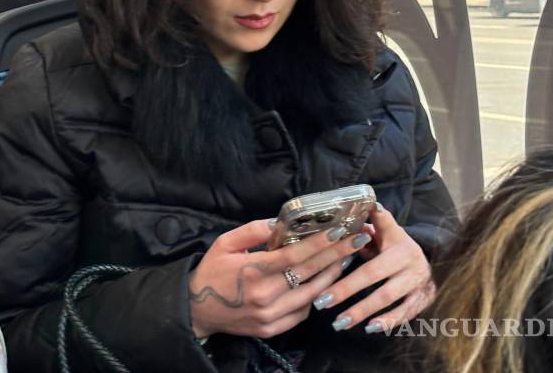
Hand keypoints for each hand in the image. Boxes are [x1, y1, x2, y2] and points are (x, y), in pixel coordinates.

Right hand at [188, 219, 365, 338]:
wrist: (196, 309)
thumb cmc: (211, 272)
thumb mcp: (225, 243)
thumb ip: (253, 230)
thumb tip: (280, 222)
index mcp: (253, 270)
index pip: (295, 256)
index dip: (320, 244)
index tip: (340, 232)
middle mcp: (265, 295)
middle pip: (310, 274)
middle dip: (336, 256)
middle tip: (356, 242)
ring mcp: (270, 315)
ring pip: (312, 296)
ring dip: (331, 277)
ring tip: (344, 260)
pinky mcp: (272, 329)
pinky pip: (302, 313)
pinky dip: (315, 297)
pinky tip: (321, 284)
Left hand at [312, 204, 433, 333]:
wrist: (436, 261)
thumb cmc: (398, 246)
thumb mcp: (388, 231)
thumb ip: (371, 224)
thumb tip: (350, 215)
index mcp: (398, 243)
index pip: (367, 250)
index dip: (348, 257)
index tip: (325, 273)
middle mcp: (410, 262)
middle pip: (373, 277)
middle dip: (345, 290)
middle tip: (321, 302)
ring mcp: (417, 282)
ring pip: (387, 298)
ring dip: (362, 311)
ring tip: (339, 323)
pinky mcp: (423, 299)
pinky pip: (405, 313)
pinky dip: (388, 321)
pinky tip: (370, 329)